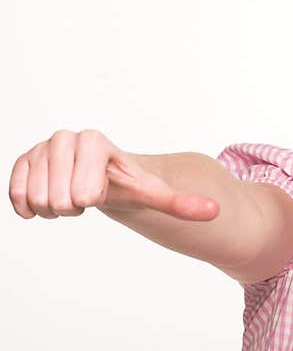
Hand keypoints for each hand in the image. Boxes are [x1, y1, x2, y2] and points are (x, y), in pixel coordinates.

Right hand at [9, 129, 218, 219]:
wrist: (102, 179)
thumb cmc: (128, 184)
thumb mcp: (154, 194)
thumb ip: (182, 203)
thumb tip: (215, 211)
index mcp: (94, 142)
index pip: (83, 191)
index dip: (92, 198)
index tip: (101, 190)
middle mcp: (64, 139)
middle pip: (58, 198)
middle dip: (73, 206)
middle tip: (87, 196)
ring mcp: (40, 149)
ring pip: (37, 198)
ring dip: (54, 208)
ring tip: (71, 196)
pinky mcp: (21, 161)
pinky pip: (15, 196)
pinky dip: (29, 208)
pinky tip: (45, 202)